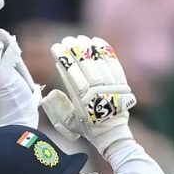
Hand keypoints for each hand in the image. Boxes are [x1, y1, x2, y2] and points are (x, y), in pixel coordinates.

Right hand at [40, 35, 135, 150]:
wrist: (112, 134)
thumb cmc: (88, 127)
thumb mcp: (69, 122)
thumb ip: (58, 108)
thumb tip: (51, 92)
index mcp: (83, 101)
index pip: (71, 74)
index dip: (63, 59)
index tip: (55, 48)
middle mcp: (98, 93)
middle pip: (86, 66)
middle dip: (75, 50)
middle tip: (66, 40)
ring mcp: (112, 88)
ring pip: (100, 63)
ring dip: (89, 48)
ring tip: (80, 39)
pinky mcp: (122, 85)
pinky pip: (114, 65)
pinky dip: (106, 52)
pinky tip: (97, 42)